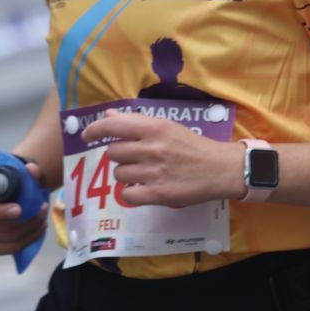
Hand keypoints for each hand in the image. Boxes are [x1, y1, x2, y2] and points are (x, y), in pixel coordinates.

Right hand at [0, 161, 46, 255]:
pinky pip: (12, 248)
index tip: (19, 209)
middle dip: (27, 219)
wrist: (5, 198)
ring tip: (43, 216)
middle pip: (1, 227)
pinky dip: (30, 239)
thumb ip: (24, 173)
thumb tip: (32, 169)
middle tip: (43, 208)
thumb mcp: (13, 176)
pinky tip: (39, 228)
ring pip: (10, 238)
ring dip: (32, 228)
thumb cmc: (6, 187)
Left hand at [82, 114, 244, 208]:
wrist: (221, 169)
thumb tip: (107, 116)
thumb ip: (137, 122)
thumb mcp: (169, 128)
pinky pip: (127, 194)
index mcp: (156, 128)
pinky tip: (145, 187)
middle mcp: (152, 149)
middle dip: (121, 156)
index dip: (94, 130)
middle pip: (113, 153)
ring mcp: (154, 173)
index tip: (88, 136)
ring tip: (145, 173)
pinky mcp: (157, 194)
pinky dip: (132, 192)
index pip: (112, 126)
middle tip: (136, 158)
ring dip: (127, 174)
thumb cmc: (194, 146)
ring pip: (118, 174)